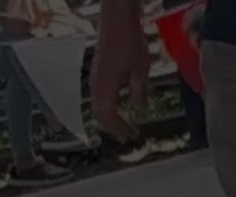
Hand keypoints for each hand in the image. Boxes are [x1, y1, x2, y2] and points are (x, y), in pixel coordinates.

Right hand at [88, 8, 149, 141]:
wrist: (117, 21)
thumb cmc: (129, 42)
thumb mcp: (141, 69)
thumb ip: (139, 91)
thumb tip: (139, 110)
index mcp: (106, 84)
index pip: (108, 114)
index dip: (118, 128)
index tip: (130, 136)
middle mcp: (96, 83)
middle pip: (100, 113)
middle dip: (113, 126)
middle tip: (127, 136)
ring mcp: (95, 77)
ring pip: (98, 105)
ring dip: (111, 117)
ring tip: (124, 126)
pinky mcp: (98, 72)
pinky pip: (100, 95)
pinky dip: (109, 106)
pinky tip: (121, 106)